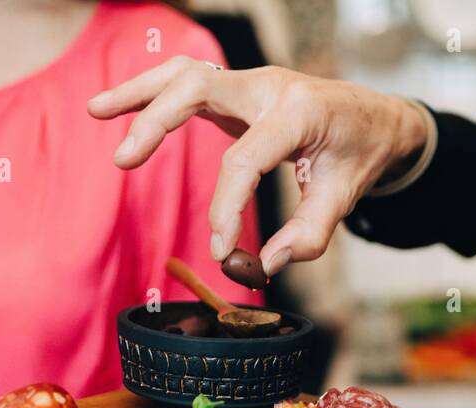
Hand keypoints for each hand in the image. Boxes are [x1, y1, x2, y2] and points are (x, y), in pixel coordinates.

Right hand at [88, 59, 427, 276]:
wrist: (379, 119)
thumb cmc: (359, 156)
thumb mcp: (344, 199)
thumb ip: (308, 236)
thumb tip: (264, 267)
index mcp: (299, 112)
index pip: (245, 159)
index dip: (227, 208)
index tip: (220, 250)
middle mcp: (270, 86)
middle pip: (199, 89)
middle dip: (158, 122)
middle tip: (125, 162)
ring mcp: (251, 83)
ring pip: (184, 73)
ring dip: (139, 93)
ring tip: (96, 111)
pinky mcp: (238, 90)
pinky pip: (187, 81)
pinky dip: (151, 92)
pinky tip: (116, 108)